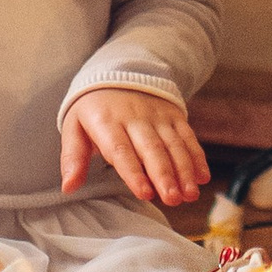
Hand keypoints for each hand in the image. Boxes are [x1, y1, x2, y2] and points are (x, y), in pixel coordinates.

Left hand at [61, 84, 209, 208]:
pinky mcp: (173, 116)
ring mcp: (157, 116)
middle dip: (164, 175)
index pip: (121, 150)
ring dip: (184, 170)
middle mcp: (134, 118)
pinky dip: (196, 157)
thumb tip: (68, 187)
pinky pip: (187, 137)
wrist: (117, 72)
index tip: (144, 193)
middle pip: (152, 149)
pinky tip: (202, 177)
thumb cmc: (94, 109)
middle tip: (172, 199)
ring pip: (173, 145)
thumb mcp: (74, 127)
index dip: (133, 173)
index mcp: (106, 122)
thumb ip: (73, 158)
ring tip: (189, 195)